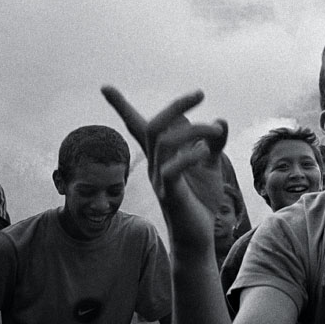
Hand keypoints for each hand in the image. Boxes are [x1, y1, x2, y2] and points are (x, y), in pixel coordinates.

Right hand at [102, 86, 227, 248]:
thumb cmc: (199, 199)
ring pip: (164, 142)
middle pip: (154, 126)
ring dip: (194, 129)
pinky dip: (190, 155)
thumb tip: (219, 120)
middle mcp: (155, 164)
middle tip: (199, 93)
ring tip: (215, 129)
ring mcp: (160, 179)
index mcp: (161, 155)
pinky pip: (172, 170)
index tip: (105, 86)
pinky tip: (206, 151)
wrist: (196, 236)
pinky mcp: (170, 194)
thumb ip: (213, 142)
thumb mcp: (210, 165)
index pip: (137, 126)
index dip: (121, 106)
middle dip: (175, 105)